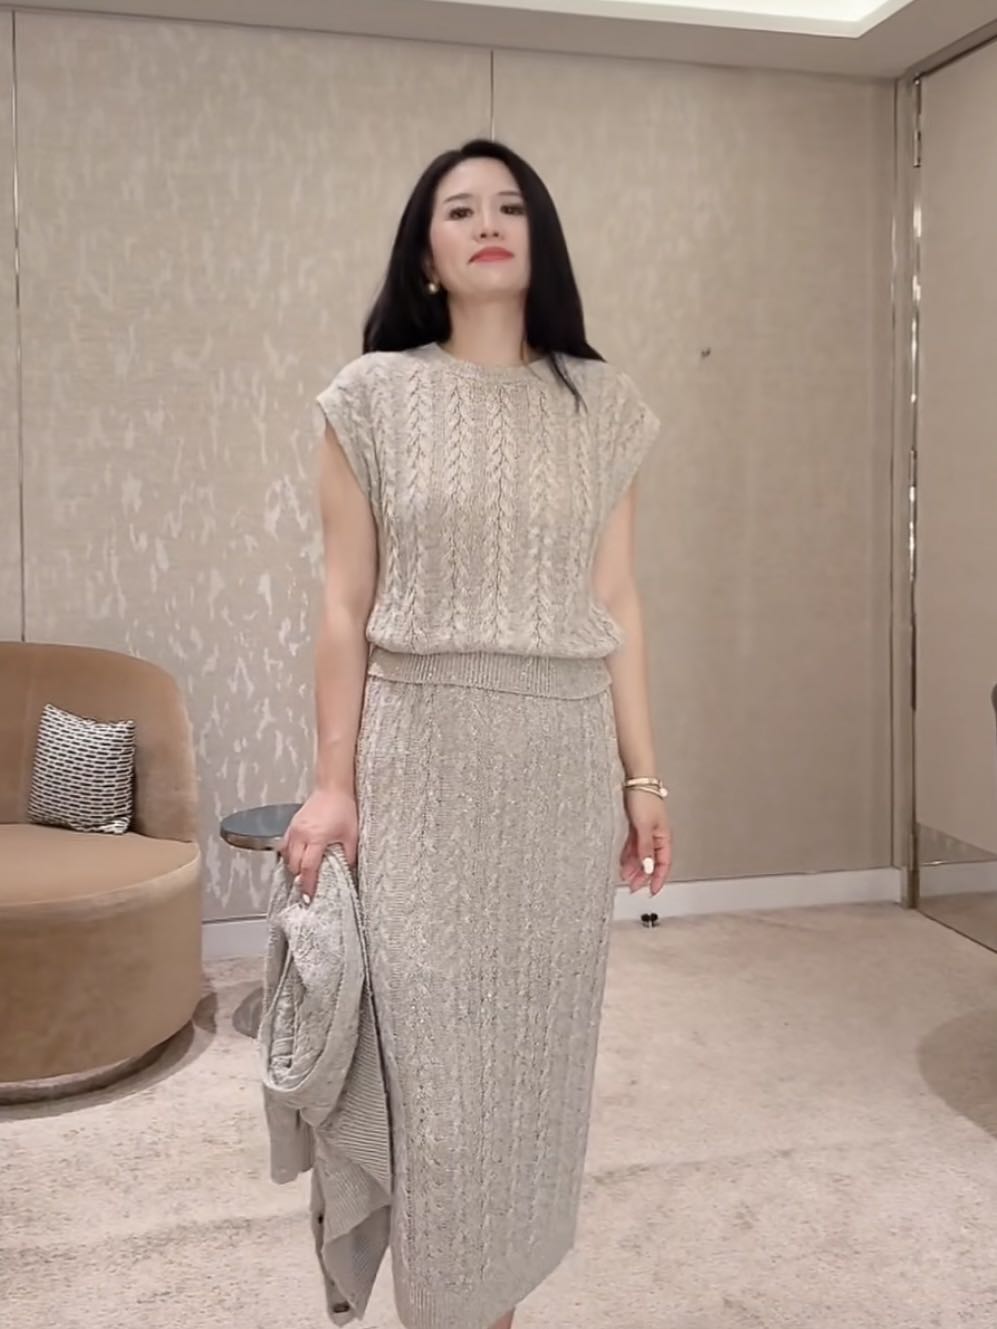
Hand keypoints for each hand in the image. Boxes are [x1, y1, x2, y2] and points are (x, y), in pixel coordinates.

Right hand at [279, 786, 357, 900]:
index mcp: (316, 837)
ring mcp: (294, 829)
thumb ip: (349, 856)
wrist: (334, 788)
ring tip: (302, 877)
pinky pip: (286, 845)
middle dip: (299, 879)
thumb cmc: (343, 808)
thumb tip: (348, 873)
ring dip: (293, 867)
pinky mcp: (292, 824)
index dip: (308, 885)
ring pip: (286, 856)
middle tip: (306, 890)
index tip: (308, 897)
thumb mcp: (352, 835)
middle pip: (293, 864)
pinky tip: (297, 860)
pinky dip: (289, 855)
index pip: (308, 867)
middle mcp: (301, 834)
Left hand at [620, 790, 671, 896]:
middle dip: (644, 876)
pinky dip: (628, 855)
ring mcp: (645, 831)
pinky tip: (622, 863)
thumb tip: (649, 868)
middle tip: (633, 887)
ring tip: (625, 877)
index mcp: (664, 836)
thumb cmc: (644, 797)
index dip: (659, 879)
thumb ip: (646, 849)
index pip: (664, 863)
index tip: (652, 891)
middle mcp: (656, 836)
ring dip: (634, 867)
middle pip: (651, 861)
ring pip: (641, 854)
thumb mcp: (644, 827)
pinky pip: (633, 846)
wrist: (636, 779)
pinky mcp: (636, 826)